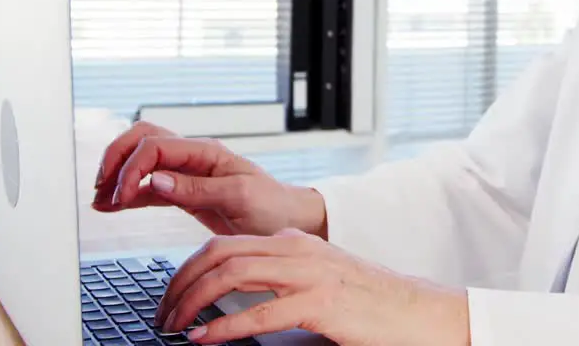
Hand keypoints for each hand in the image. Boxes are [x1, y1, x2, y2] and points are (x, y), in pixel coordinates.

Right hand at [93, 121, 327, 237]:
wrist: (288, 221)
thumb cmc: (272, 206)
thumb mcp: (238, 197)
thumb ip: (197, 188)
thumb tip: (157, 180)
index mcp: (206, 153)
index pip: (155, 146)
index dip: (133, 167)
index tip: (123, 194)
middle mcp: (193, 158)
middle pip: (141, 140)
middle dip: (117, 159)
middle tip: (103, 189)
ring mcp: (186, 174)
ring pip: (141, 160)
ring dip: (118, 176)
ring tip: (100, 200)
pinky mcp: (184, 193)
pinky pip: (148, 187)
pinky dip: (128, 194)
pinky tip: (112, 206)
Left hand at [155, 230, 469, 345]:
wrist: (417, 312)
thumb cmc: (368, 303)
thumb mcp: (316, 281)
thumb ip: (277, 281)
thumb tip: (230, 298)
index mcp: (294, 242)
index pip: (224, 244)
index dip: (187, 269)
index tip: (169, 296)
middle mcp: (297, 249)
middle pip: (218, 253)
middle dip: (179, 282)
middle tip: (161, 312)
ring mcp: (309, 273)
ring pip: (230, 274)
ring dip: (191, 300)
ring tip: (173, 325)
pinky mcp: (321, 303)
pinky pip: (259, 313)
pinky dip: (223, 328)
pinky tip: (203, 339)